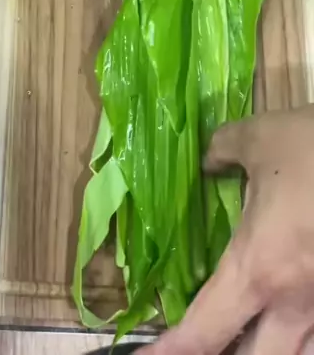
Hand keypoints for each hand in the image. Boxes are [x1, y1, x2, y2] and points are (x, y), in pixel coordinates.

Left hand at [140, 107, 313, 354]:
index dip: (170, 352)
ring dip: (271, 353)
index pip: (205, 331)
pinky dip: (306, 340)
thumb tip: (209, 159)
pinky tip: (296, 329)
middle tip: (201, 347)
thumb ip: (222, 150)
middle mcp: (296, 303)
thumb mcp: (259, 138)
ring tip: (250, 341)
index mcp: (260, 269)